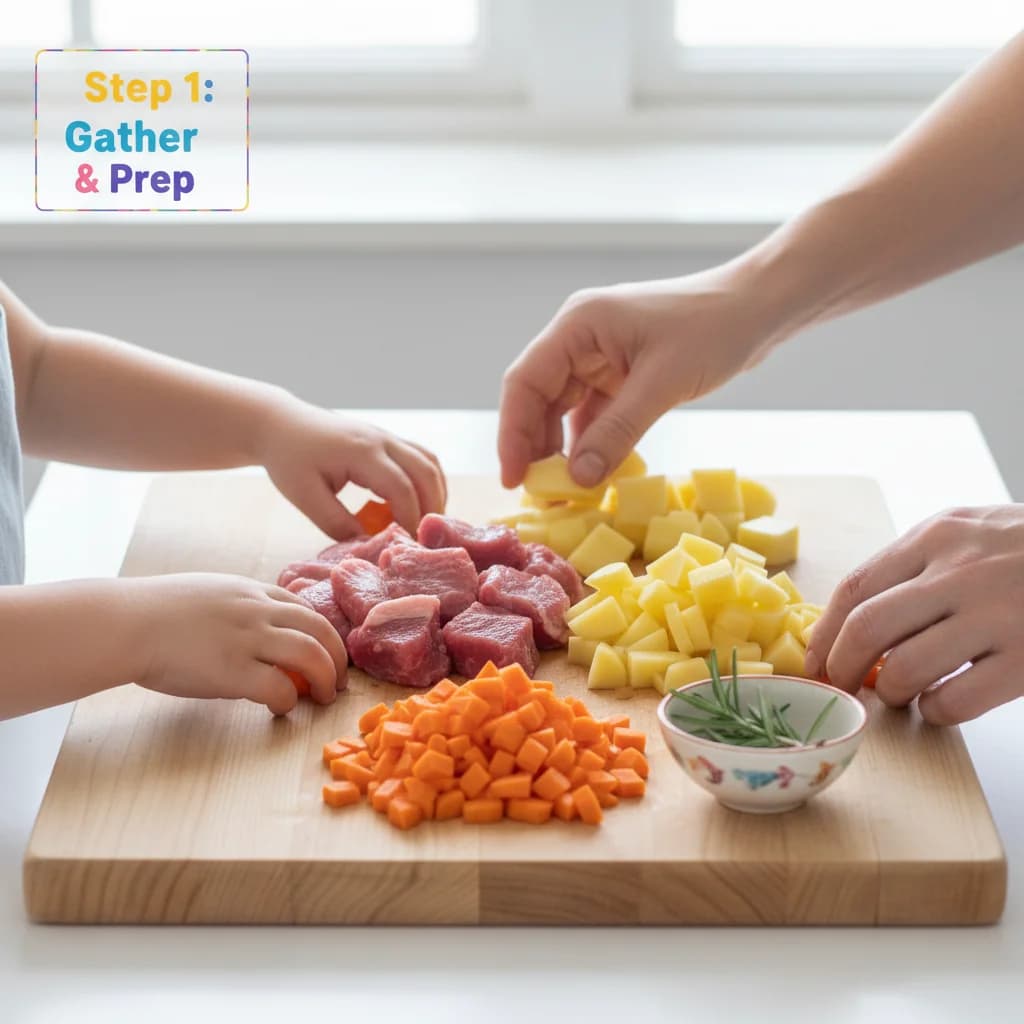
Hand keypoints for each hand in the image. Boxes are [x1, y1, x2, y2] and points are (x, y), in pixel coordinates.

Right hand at [131, 573, 348, 714]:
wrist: (123, 623)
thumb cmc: (152, 611)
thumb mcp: (206, 592)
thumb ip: (235, 606)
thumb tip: (252, 627)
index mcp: (250, 591)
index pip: (304, 608)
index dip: (321, 632)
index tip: (326, 651)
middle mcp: (257, 610)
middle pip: (320, 629)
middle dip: (337, 656)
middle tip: (339, 680)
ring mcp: (247, 638)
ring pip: (311, 655)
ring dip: (326, 679)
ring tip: (325, 697)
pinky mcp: (233, 670)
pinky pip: (279, 687)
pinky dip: (288, 701)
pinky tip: (281, 709)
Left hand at [258, 398, 445, 537]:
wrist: (280, 423)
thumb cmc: (288, 459)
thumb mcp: (304, 496)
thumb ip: (336, 523)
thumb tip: (367, 546)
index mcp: (361, 452)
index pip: (401, 487)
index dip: (410, 519)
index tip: (409, 546)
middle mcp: (381, 439)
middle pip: (426, 472)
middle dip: (432, 508)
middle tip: (425, 540)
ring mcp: (387, 436)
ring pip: (430, 463)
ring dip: (435, 494)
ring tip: (425, 525)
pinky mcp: (387, 439)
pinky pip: (421, 459)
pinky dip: (428, 483)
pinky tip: (418, 505)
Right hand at [498, 265, 779, 487]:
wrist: (759, 307)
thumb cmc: (713, 330)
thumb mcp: (662, 385)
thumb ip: (616, 433)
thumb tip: (577, 481)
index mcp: (578, 325)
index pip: (525, 382)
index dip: (512, 433)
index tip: (513, 479)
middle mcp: (579, 339)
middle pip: (538, 399)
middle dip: (535, 448)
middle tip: (538, 496)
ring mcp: (599, 356)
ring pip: (563, 411)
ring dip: (562, 451)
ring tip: (561, 495)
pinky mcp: (620, 374)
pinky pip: (592, 416)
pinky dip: (591, 445)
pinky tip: (593, 477)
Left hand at [807, 505, 1023, 724]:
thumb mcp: (971, 530)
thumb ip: (916, 562)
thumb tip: (853, 617)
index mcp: (938, 536)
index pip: (855, 587)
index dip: (825, 634)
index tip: (815, 663)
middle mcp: (961, 571)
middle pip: (869, 629)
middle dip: (842, 669)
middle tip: (841, 688)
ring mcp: (998, 614)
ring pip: (908, 669)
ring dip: (892, 693)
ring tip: (901, 694)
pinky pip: (957, 700)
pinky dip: (937, 712)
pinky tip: (942, 705)